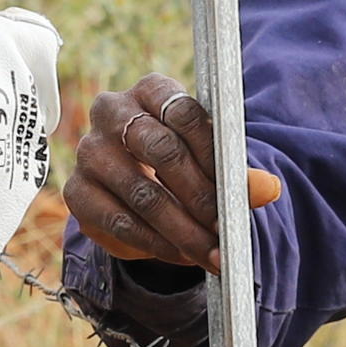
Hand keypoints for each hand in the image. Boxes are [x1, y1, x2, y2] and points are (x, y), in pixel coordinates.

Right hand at [67, 75, 278, 269]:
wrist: (132, 195)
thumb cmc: (178, 168)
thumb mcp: (210, 166)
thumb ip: (238, 176)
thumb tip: (269, 188)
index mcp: (152, 91)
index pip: (184, 112)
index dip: (212, 153)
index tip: (234, 192)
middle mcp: (113, 111)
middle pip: (161, 149)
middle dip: (199, 196)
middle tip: (224, 230)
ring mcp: (89, 150)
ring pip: (141, 192)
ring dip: (182, 229)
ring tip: (211, 252)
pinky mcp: (76, 191)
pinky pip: (118, 220)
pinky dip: (155, 243)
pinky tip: (181, 254)